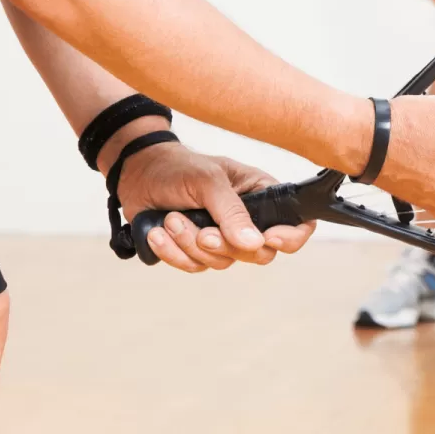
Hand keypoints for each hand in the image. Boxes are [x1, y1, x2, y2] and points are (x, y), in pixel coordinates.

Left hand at [116, 142, 316, 272]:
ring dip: (190, 244)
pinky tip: (159, 231)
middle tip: (202, 231)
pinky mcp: (197, 250)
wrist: (138, 174)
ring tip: (172, 219)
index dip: (290, 237)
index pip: (296, 224)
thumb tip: (255, 243)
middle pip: (258, 253)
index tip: (267, 238)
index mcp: (261, 195)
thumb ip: (232, 212)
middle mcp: (247, 220)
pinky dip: (173, 252)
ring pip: (222, 262)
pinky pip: (194, 266)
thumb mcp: (209, 181)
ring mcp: (222, 237)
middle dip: (225, 245)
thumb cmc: (179, 167)